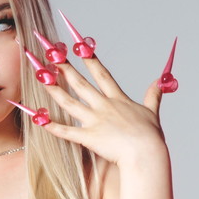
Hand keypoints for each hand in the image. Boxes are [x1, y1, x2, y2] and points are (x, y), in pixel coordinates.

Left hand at [37, 54, 167, 167]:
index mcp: (117, 99)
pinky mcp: (89, 138)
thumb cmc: (151, 137)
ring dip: (52, 88)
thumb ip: (153, 94)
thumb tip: (161, 80)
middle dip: (63, 66)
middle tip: (49, 52)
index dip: (88, 57)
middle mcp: (103, 106)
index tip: (77, 43)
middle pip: (79, 82)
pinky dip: (50, 125)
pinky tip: (37, 117)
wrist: (147, 154)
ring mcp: (95, 121)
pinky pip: (66, 131)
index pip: (100, 73)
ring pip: (68, 102)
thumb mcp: (153, 112)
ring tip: (39, 76)